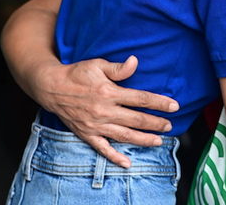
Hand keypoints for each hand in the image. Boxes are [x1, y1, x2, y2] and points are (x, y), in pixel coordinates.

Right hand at [34, 55, 179, 167]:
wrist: (51, 87)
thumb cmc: (77, 73)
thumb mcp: (97, 65)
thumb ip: (118, 68)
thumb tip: (135, 61)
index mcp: (109, 92)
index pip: (141, 99)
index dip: (159, 103)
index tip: (174, 106)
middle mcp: (104, 111)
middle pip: (136, 119)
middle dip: (156, 123)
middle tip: (169, 125)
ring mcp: (95, 125)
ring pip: (124, 136)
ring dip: (143, 140)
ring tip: (159, 142)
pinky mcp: (86, 134)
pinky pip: (102, 149)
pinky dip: (115, 157)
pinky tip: (127, 163)